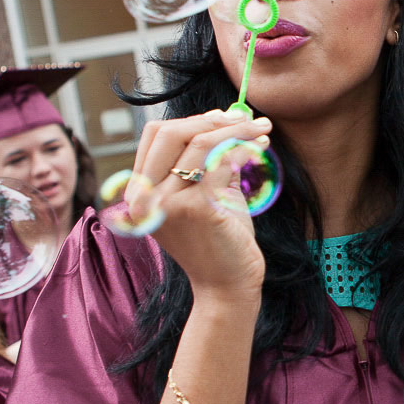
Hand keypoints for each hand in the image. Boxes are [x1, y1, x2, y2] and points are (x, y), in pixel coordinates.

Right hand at [129, 110, 271, 297]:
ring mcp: (166, 203)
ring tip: (263, 131)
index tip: (224, 117)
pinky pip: (220, 161)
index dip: (191, 120)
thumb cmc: (220, 240)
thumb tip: (224, 117)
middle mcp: (145, 197)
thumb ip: (205, 161)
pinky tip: (261, 149)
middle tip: (248, 120)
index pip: (155, 136)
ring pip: (199, 142)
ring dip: (236, 130)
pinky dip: (244, 148)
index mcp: (140, 193)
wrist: (228, 287)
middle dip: (212, 120)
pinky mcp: (194, 208)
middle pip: (169, 132)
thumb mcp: (204, 194)